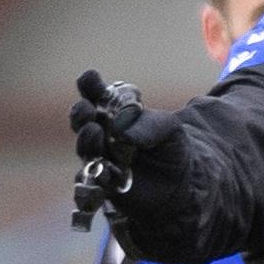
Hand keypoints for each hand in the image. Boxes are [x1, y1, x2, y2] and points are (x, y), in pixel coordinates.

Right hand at [68, 70, 185, 229]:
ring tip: (94, 132)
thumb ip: (152, 124)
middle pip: (82, 119)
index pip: (96, 93)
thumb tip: (125, 133)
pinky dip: (93, 175)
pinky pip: (91, 179)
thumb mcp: (171, 129)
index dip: (89, 84)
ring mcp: (101, 158)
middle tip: (87, 110)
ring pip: (85, 148)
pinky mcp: (105, 183)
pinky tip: (101, 172)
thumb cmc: (173, 149)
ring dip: (87, 140)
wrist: (183, 185)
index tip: (89, 78)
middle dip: (81, 112)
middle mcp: (103, 133)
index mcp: (115, 112)